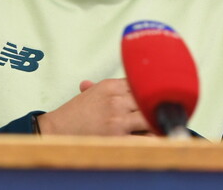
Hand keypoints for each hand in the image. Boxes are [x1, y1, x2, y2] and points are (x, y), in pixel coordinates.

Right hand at [36, 78, 152, 135]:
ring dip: (157, 123)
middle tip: (166, 113)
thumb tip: (93, 83)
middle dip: (159, 106)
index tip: (161, 96)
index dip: (153, 90)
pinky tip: (156, 140)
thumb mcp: (89, 95)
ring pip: (151, 117)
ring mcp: (118, 118)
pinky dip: (153, 140)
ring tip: (162, 127)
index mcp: (111, 86)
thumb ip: (100, 88)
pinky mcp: (117, 137)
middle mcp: (117, 100)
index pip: (142, 83)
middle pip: (151, 98)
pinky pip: (145, 139)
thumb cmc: (73, 114)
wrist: (56, 130)